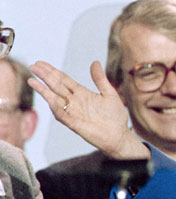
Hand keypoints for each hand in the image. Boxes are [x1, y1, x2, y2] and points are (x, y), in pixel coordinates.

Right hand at [27, 60, 148, 159]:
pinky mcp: (75, 123)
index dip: (52, 71)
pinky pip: (62, 115)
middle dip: (45, 76)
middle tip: (33, 66)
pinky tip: (50, 99)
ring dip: (44, 91)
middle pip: (57, 86)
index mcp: (82, 93)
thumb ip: (100, 79)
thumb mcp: (110, 94)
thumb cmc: (115, 117)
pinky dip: (56, 108)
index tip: (41, 63)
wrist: (120, 136)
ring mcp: (73, 112)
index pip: (63, 80)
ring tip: (32, 81)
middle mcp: (75, 101)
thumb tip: (94, 62)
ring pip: (55, 99)